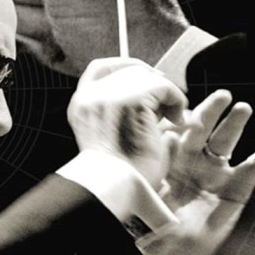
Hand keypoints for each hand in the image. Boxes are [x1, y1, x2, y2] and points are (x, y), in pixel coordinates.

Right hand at [67, 58, 187, 184]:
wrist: (116, 187)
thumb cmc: (117, 171)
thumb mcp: (107, 133)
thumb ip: (117, 109)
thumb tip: (148, 86)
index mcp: (80, 105)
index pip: (99, 69)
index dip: (125, 66)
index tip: (147, 75)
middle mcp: (90, 96)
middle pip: (127, 69)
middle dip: (152, 83)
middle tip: (167, 106)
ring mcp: (108, 96)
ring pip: (147, 76)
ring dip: (165, 94)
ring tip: (170, 119)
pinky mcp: (131, 100)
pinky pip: (163, 87)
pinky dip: (175, 100)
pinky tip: (175, 121)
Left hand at [139, 90, 254, 254]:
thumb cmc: (155, 226)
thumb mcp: (149, 192)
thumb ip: (154, 164)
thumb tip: (164, 136)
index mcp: (168, 160)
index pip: (175, 131)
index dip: (178, 117)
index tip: (179, 103)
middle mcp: (193, 163)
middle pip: (202, 130)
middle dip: (210, 112)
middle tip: (220, 95)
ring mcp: (215, 174)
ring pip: (225, 143)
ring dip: (235, 125)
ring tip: (242, 108)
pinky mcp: (236, 190)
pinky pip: (253, 168)